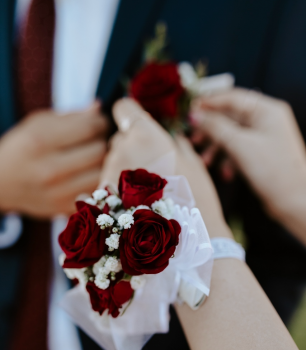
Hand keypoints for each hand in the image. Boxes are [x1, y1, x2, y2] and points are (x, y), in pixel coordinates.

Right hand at [0, 104, 108, 217]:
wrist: (1, 184)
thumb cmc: (23, 148)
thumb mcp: (38, 124)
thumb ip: (71, 116)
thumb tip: (99, 109)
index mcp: (40, 141)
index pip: (89, 128)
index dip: (101, 122)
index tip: (100, 122)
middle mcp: (49, 169)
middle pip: (99, 151)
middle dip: (104, 141)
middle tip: (99, 139)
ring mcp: (57, 192)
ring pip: (102, 173)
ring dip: (105, 162)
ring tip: (97, 156)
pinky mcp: (64, 208)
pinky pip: (97, 193)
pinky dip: (99, 181)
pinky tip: (90, 173)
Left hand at [104, 98, 230, 238]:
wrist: (186, 241)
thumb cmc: (195, 199)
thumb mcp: (192, 163)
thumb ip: (174, 141)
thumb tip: (168, 132)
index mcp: (146, 135)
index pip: (124, 108)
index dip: (130, 114)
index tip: (136, 123)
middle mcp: (122, 150)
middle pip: (119, 138)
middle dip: (131, 147)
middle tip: (152, 169)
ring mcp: (109, 174)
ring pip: (113, 162)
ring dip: (124, 171)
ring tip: (146, 193)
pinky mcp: (103, 198)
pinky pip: (107, 185)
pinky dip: (117, 191)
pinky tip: (135, 206)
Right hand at [189, 89, 305, 221]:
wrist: (295, 201)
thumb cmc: (274, 171)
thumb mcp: (240, 145)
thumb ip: (216, 127)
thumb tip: (194, 114)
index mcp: (267, 110)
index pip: (232, 97)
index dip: (208, 102)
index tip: (187, 110)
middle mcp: (266, 120)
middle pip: (230, 116)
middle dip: (210, 129)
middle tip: (192, 138)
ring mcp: (264, 137)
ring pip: (232, 135)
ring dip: (216, 146)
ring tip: (204, 160)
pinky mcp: (261, 154)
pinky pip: (238, 149)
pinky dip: (227, 158)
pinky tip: (224, 172)